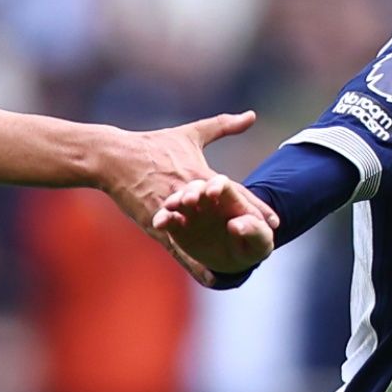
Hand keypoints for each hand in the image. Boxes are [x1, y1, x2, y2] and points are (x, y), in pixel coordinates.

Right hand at [97, 110, 265, 281]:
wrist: (115, 158)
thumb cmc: (154, 145)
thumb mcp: (190, 134)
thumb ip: (223, 125)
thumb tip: (251, 115)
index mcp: (201, 174)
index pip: (235, 193)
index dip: (256, 207)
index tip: (276, 220)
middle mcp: (191, 194)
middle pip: (223, 217)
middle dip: (244, 231)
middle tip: (265, 245)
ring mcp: (173, 211)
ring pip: (203, 236)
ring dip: (221, 250)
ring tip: (241, 267)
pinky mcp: (156, 224)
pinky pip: (179, 246)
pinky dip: (194, 262)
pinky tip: (210, 276)